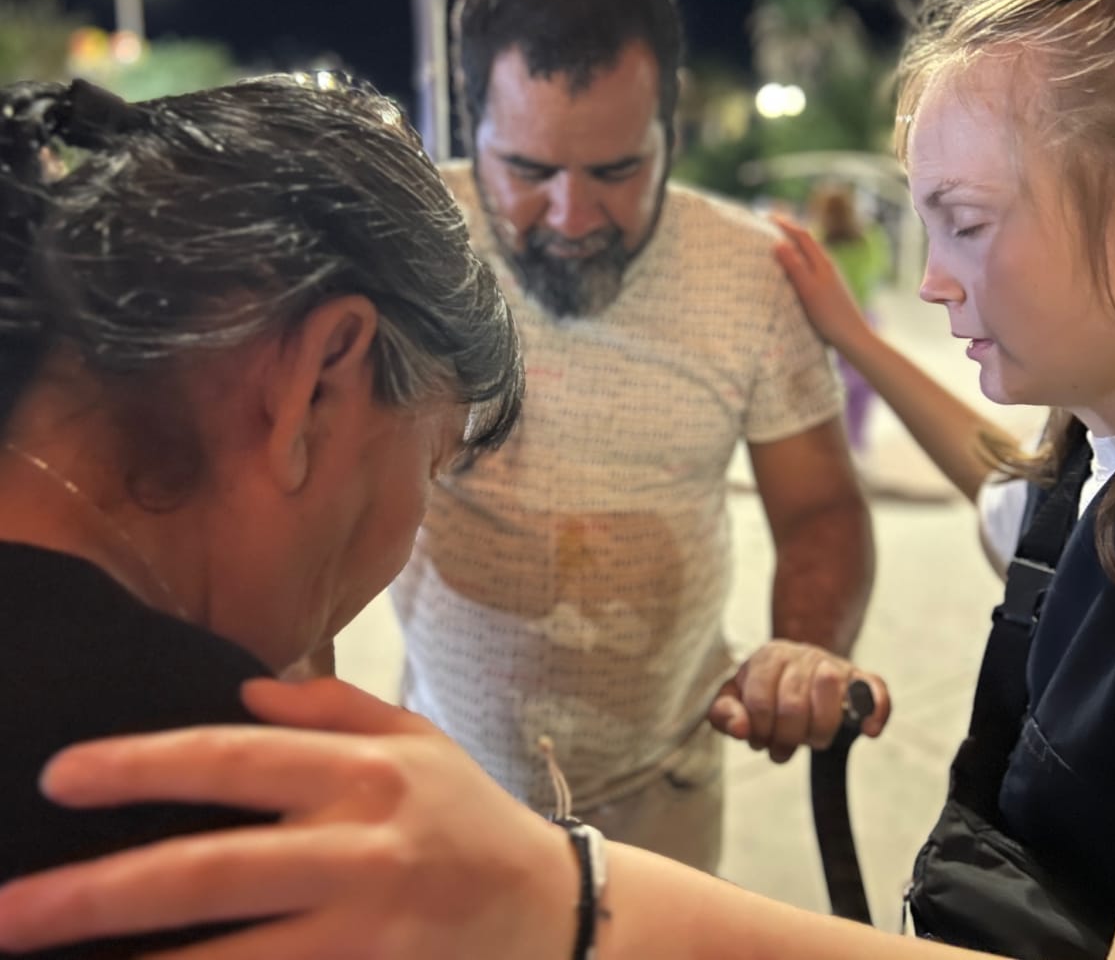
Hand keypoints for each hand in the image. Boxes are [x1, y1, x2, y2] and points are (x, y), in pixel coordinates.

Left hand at [0, 678, 576, 958]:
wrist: (550, 912)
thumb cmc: (471, 818)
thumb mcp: (419, 742)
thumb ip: (334, 710)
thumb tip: (242, 694)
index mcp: (367, 775)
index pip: (236, 761)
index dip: (145, 766)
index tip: (63, 776)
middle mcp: (361, 850)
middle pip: (210, 873)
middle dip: (94, 894)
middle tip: (4, 913)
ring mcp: (365, 929)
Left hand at [707, 639, 889, 761]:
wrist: (799, 668)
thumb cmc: (764, 691)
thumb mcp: (734, 698)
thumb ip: (724, 713)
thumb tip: (740, 730)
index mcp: (768, 657)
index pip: (761, 705)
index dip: (761, 732)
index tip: (761, 738)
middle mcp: (803, 655)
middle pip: (794, 709)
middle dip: (787, 738)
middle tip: (784, 744)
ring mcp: (835, 665)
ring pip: (832, 704)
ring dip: (819, 734)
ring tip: (810, 738)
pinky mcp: (862, 679)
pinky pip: (876, 692)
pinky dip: (875, 713)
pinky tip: (868, 731)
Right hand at [771, 215, 873, 354]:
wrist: (852, 337)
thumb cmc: (830, 315)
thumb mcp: (808, 289)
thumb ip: (794, 266)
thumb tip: (778, 243)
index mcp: (823, 263)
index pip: (803, 236)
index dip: (786, 225)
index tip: (768, 218)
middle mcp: (827, 267)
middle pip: (806, 244)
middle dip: (788, 234)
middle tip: (768, 231)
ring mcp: (829, 279)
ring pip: (808, 258)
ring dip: (792, 250)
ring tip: (774, 250)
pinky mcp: (828, 291)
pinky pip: (809, 271)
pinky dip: (797, 266)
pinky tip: (789, 277)